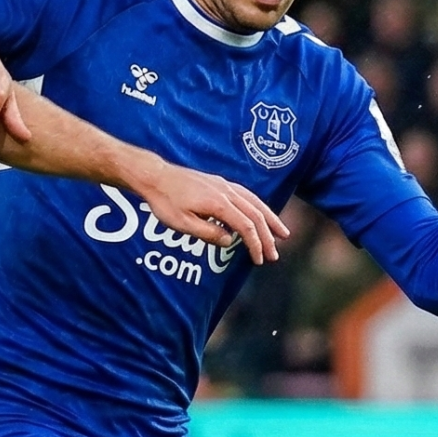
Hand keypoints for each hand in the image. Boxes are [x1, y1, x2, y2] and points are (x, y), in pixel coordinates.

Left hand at [132, 158, 290, 264]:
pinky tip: (261, 214)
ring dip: (270, 218)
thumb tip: (229, 241)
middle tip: (274, 255)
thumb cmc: (165, 201)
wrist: (155, 176)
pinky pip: (247, 195)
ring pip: (255, 202)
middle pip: (256, 214)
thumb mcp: (182, 223)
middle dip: (268, 236)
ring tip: (282, 233)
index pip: (246, 226)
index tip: (259, 260)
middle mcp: (226, 191)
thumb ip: (207, 233)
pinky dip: (259, 206)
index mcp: (218, 203)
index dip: (256, 244)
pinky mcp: (220, 183)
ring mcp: (225, 185)